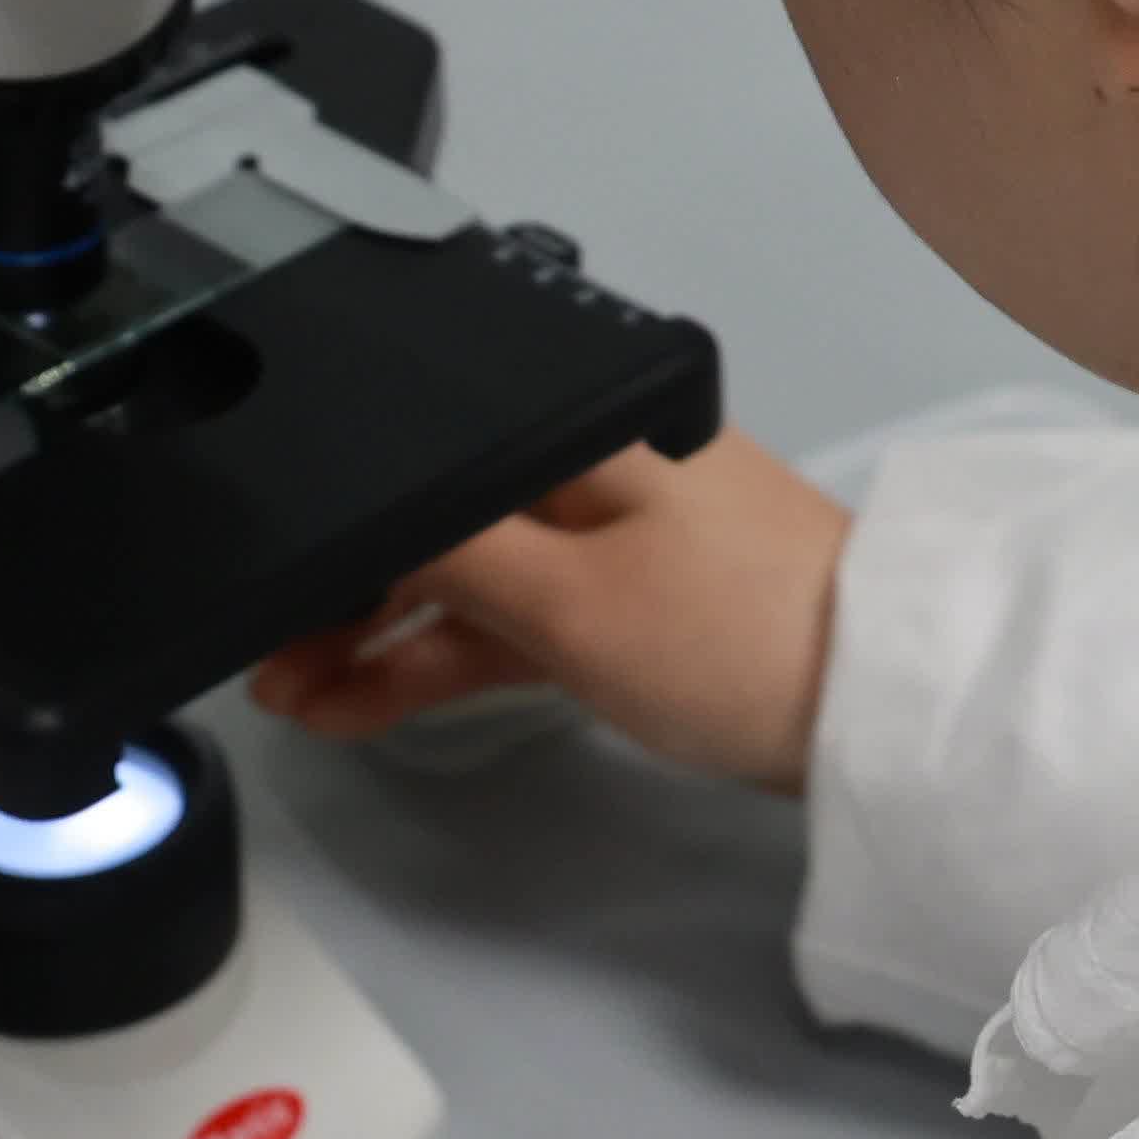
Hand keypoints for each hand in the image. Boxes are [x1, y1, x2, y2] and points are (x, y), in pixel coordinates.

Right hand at [250, 427, 850, 795]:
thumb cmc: (741, 635)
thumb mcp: (569, 597)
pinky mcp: (627, 606)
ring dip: (379, 634)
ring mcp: (612, 540)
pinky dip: (444, 656)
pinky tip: (367, 698)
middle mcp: (593, 468)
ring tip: (293, 692)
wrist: (870, 710)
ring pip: (466, 575)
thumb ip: (454, 552)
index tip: (274, 585)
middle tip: (268, 655)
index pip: (428, 460)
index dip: (344, 527)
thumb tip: (368, 516)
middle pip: (440, 517)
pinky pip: (508, 620)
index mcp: (584, 428)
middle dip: (348, 588)